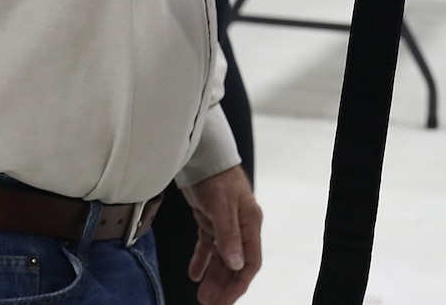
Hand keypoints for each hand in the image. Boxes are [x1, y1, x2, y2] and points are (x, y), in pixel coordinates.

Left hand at [186, 165, 261, 304]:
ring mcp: (225, 224)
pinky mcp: (210, 220)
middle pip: (236, 264)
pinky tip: (194, 274)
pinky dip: (202, 261)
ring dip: (213, 278)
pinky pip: (208, 247)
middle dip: (225, 286)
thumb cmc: (216, 177)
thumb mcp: (222, 208)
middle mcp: (240, 226)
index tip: (226, 301)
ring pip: (222, 259)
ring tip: (202, 297)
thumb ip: (229, 237)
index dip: (239, 284)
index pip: (251, 262)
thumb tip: (237, 265)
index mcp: (250, 224)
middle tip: (211, 304)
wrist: (202, 155)